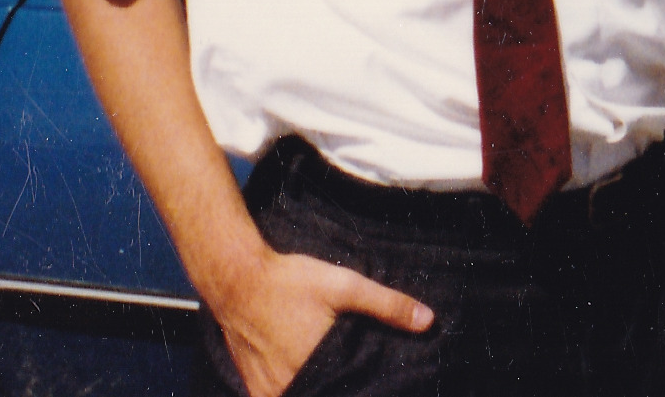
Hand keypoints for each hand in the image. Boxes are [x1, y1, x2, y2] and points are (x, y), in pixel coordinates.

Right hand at [207, 246, 431, 396]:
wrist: (236, 279)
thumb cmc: (290, 282)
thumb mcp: (344, 286)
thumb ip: (387, 305)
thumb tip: (428, 321)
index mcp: (318, 368)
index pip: (350, 393)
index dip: (364, 390)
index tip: (377, 381)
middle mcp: (291, 386)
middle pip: (327, 395)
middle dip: (344, 389)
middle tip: (357, 375)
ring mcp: (269, 391)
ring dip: (322, 390)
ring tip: (337, 377)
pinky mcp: (255, 388)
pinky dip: (297, 392)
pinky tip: (310, 378)